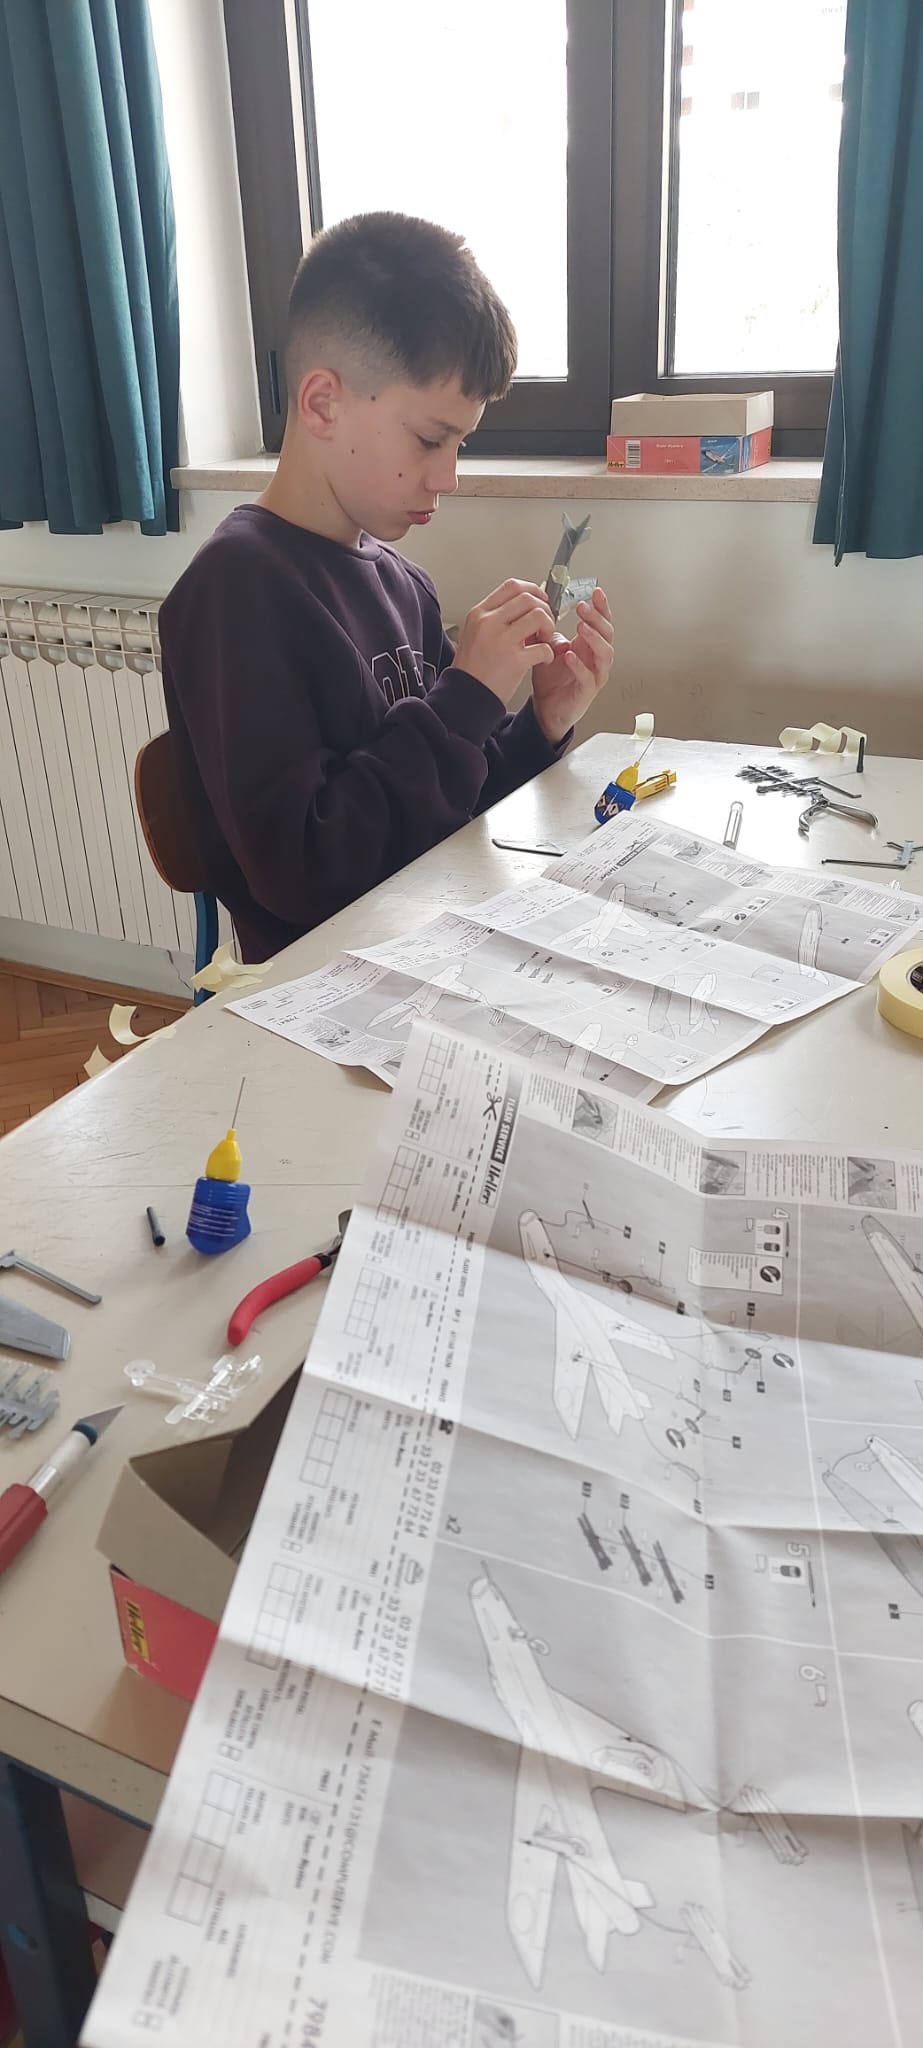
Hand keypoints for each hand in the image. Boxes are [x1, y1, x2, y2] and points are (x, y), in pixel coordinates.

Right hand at [455, 579, 555, 706]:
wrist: (465, 696)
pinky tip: (544, 659)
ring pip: (539, 616)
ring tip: (545, 639)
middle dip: (544, 609)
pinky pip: (543, 647)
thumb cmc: (472, 668)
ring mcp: (502, 641)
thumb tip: (523, 607)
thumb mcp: (474, 633)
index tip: (541, 599)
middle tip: (546, 623)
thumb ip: (495, 618)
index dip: (532, 590)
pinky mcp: (514, 661)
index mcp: (479, 614)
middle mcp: (489, 623)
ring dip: (549, 626)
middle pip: (528, 598)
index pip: (511, 586)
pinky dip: (549, 652)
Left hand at [530, 586, 614, 744]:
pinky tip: (571, 655)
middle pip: (607, 633)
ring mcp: (595, 675)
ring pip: (605, 654)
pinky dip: (580, 666)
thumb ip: (545, 629)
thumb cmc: (550, 679)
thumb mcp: (546, 647)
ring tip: (582, 627)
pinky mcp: (587, 692)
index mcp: (588, 645)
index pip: (601, 621)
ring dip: (594, 638)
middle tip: (584, 607)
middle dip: (597, 618)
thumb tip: (536, 606)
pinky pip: (588, 677)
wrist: (544, 708)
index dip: (601, 606)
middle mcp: (596, 658)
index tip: (596, 591)